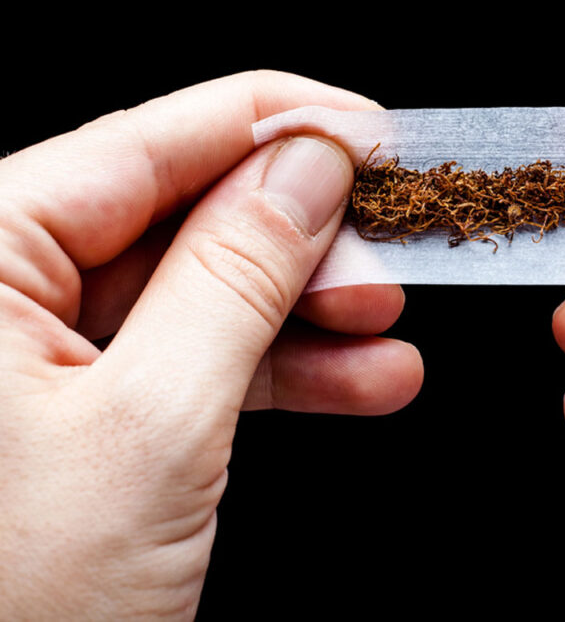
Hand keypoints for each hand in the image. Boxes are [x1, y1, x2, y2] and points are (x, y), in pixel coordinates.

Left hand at [0, 71, 422, 617]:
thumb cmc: (14, 608)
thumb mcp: (153, 426)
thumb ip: (235, 280)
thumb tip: (309, 169)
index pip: (145, 144)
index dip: (275, 126)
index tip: (369, 131)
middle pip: (181, 218)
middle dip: (302, 243)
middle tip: (391, 256)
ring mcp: (37, 357)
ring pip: (199, 296)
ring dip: (306, 318)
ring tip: (388, 334)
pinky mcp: (80, 414)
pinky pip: (192, 365)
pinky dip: (277, 375)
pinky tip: (357, 380)